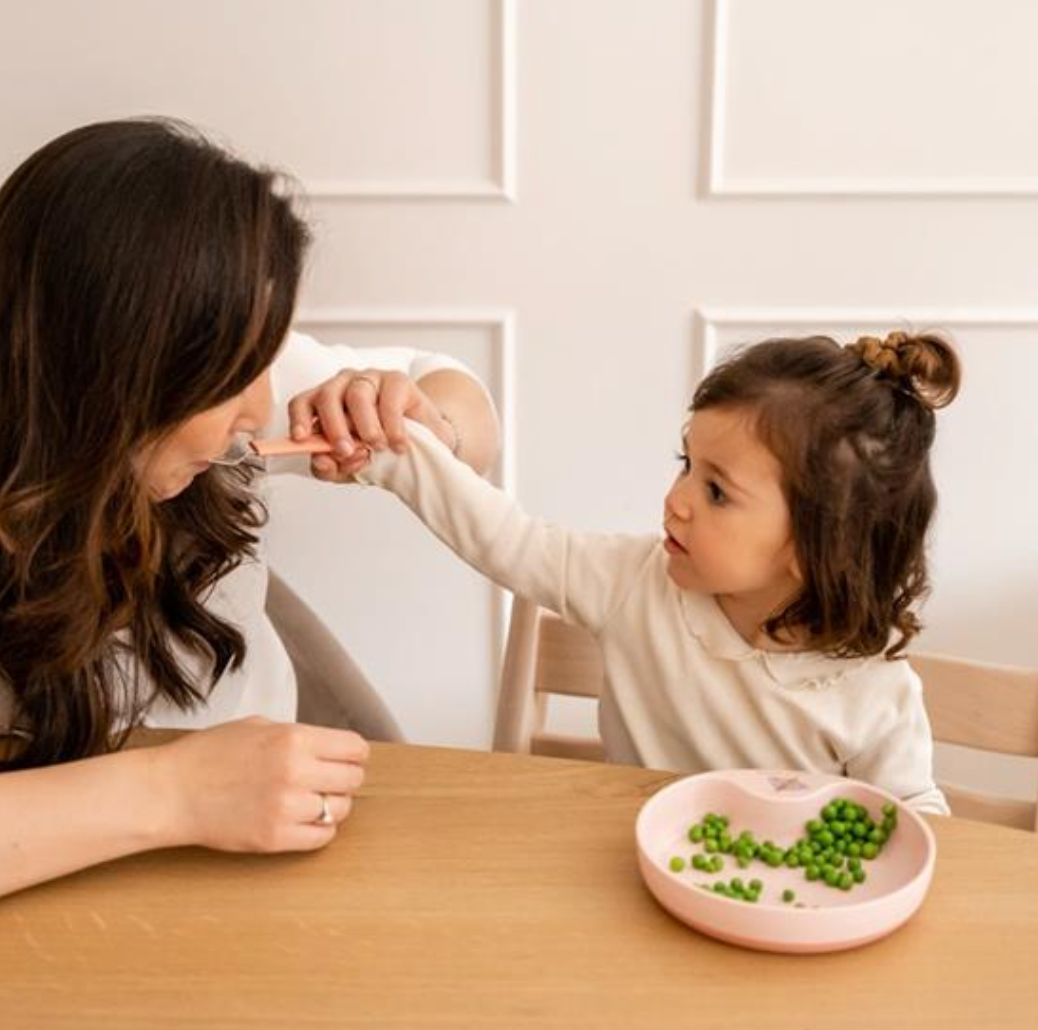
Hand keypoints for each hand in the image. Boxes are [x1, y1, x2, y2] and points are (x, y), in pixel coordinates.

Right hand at [154, 718, 369, 852]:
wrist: (171, 792)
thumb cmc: (208, 757)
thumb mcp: (259, 727)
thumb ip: (298, 736)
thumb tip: (330, 746)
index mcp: (294, 739)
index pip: (355, 748)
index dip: (356, 753)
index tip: (351, 757)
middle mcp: (295, 773)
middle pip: (353, 779)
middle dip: (346, 778)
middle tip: (332, 779)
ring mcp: (286, 808)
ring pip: (340, 810)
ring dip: (332, 805)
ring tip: (313, 799)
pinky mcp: (275, 838)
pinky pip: (321, 838)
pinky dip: (320, 830)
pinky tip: (304, 820)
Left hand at [287, 368, 457, 482]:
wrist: (424, 447)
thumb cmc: (382, 450)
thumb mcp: (351, 466)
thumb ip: (331, 468)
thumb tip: (320, 461)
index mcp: (326, 404)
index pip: (302, 403)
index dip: (299, 418)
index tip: (300, 438)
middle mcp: (344, 386)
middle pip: (327, 397)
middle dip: (334, 428)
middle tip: (346, 451)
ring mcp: (370, 379)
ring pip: (357, 395)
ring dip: (366, 427)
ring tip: (378, 447)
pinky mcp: (397, 380)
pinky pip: (389, 400)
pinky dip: (392, 427)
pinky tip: (398, 444)